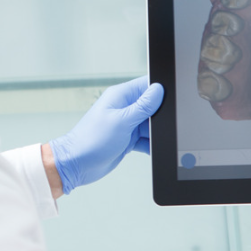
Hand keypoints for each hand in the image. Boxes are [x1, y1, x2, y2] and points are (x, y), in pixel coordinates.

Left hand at [49, 75, 163, 194]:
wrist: (76, 164)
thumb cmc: (90, 140)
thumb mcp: (121, 121)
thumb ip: (142, 106)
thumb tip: (158, 90)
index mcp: (120, 96)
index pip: (146, 85)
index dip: (161, 90)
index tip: (173, 98)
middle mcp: (124, 108)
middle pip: (153, 106)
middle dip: (161, 116)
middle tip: (163, 125)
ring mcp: (126, 124)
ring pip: (151, 125)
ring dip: (155, 132)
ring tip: (152, 139)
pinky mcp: (127, 139)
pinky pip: (146, 138)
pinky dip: (151, 144)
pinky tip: (150, 148)